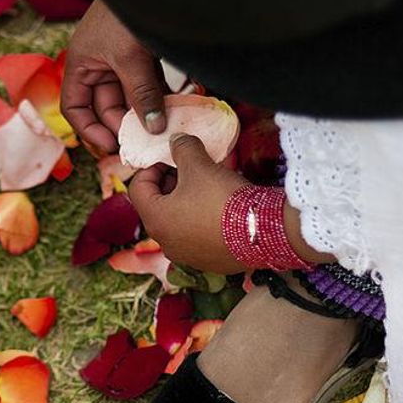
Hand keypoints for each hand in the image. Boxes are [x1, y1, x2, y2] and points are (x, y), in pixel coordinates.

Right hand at [61, 0, 167, 155]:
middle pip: (106, 106)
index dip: (89, 129)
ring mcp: (121, 62)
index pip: (75, 107)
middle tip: (145, 140)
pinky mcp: (144, 56)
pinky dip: (159, 96)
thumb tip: (152, 128)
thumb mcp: (131, 58)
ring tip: (163, 128)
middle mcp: (98, 66)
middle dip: (124, 123)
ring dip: (145, 112)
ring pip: (130, 97)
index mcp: (81, 65)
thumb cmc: (127, 14)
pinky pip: (149, 84)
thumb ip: (141, 94)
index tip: (111, 145)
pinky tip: (174, 106)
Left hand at [128, 134, 249, 273]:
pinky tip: (222, 206)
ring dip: (188, 200)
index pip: (137, 188)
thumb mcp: (199, 166)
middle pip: (158, 205)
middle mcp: (166, 243)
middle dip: (171, 183)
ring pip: (179, 221)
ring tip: (208, 184)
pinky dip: (204, 219)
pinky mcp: (210, 261)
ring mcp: (188, 255)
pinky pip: (199, 235)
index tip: (170, 158)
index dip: (150, 167)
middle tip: (190, 168)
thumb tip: (177, 141)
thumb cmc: (223, 199)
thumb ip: (183, 149)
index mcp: (156, 221)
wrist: (265, 232)